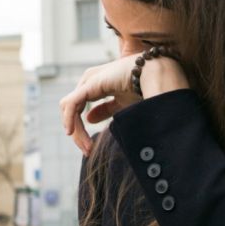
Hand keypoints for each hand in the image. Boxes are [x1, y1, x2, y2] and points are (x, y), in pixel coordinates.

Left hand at [59, 54, 188, 156]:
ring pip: (69, 108)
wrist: (155, 75)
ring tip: (86, 146)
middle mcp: (89, 80)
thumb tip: (89, 119)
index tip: (89, 148)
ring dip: (76, 130)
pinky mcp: (90, 83)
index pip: (78, 108)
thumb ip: (105, 110)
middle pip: (72, 110)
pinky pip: (71, 103)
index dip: (80, 129)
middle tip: (87, 151)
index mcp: (95, 84)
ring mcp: (89, 81)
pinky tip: (72, 132)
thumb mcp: (121, 104)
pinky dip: (69, 118)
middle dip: (77, 133)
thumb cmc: (143, 87)